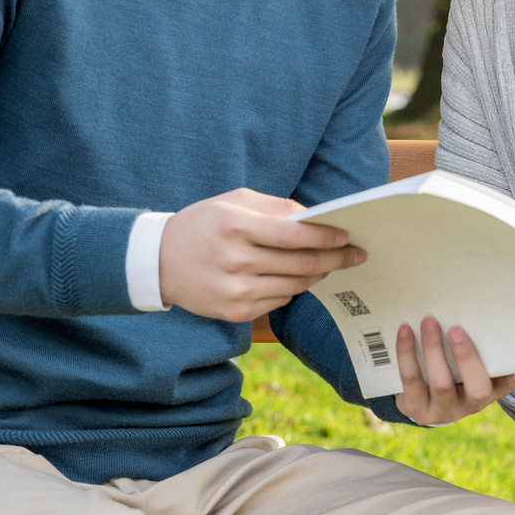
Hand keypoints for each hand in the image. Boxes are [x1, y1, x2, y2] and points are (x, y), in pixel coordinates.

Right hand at [158, 188, 365, 322]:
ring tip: (331, 265)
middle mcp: (236, 261)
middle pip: (300, 264)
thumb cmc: (202, 224)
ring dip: (318, 275)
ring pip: (294, 286)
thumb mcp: (233, 202)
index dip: (326, 236)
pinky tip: (298, 279)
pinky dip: (293, 290)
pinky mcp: (234, 312)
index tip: (347, 235)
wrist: (157, 262)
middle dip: (335, 259)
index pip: (294, 235)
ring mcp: (235, 291)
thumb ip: (275, 207)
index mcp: (236, 227)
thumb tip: (313, 217)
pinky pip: (279, 302)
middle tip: (356, 254)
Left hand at [392, 318, 514, 425]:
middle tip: (457, 329)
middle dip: (466, 357)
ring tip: (429, 322)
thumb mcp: (473, 374)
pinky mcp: (414, 408)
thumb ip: (490, 361)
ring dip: (433, 349)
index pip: (505, 386)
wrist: (421, 402)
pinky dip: (407, 352)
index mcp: (485, 394)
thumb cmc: (453, 380)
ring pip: (440, 383)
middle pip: (475, 389)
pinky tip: (405, 331)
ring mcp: (440, 410)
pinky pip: (411, 379)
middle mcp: (466, 407)